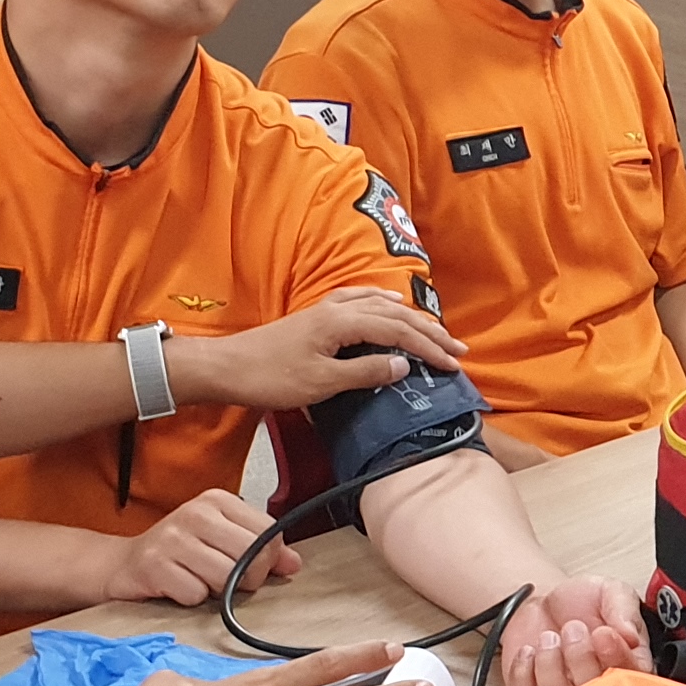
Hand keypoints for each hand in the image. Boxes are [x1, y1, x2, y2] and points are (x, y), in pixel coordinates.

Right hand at [95, 488, 303, 606]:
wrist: (123, 565)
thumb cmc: (178, 553)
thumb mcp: (223, 541)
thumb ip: (262, 550)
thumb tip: (294, 564)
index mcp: (218, 501)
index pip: (269, 533)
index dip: (268, 560)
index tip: (252, 566)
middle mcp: (195, 513)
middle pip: (251, 556)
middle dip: (247, 579)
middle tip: (227, 581)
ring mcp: (172, 538)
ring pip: (225, 577)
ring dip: (217, 591)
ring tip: (200, 581)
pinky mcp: (153, 566)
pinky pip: (195, 594)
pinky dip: (191, 599)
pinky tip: (178, 587)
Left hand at [179, 288, 466, 409]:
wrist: (227, 368)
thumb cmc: (271, 379)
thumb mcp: (322, 383)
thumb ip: (365, 372)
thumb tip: (403, 365)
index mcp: (342, 323)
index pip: (398, 331)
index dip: (429, 348)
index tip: (453, 365)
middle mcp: (338, 309)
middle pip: (395, 315)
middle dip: (429, 332)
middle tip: (457, 350)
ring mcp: (327, 310)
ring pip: (380, 306)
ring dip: (411, 319)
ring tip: (434, 330)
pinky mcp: (317, 317)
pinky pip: (360, 302)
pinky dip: (382, 304)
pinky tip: (388, 304)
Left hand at [491, 575, 645, 685]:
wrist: (546, 604)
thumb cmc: (584, 602)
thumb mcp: (611, 591)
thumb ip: (623, 608)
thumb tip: (631, 635)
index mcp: (629, 669)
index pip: (632, 682)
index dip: (616, 659)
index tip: (603, 633)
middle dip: (582, 661)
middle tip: (573, 628)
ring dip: (550, 668)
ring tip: (549, 637)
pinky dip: (523, 677)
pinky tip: (529, 653)